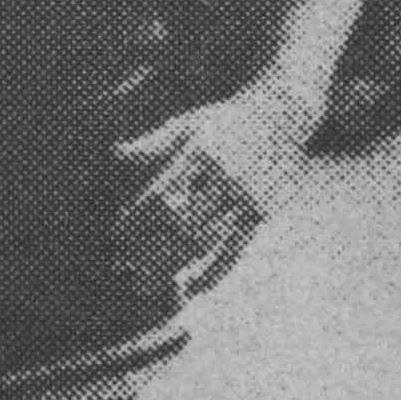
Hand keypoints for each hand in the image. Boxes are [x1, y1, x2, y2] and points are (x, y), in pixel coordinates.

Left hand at [114, 80, 310, 299]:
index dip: (138, 219)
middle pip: (179, 223)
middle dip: (151, 248)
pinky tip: (196, 287)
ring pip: (205, 239)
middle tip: (129, 269)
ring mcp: (245, 195)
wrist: (284, 112)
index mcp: (200, 152)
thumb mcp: (191, 123)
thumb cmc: (228, 120)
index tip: (119, 235)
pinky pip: (237, 248)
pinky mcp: (263, 211)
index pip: (160, 194)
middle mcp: (222, 175)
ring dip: (177, 265)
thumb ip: (155, 142)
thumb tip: (116, 150)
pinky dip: (215, 271)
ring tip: (154, 285)